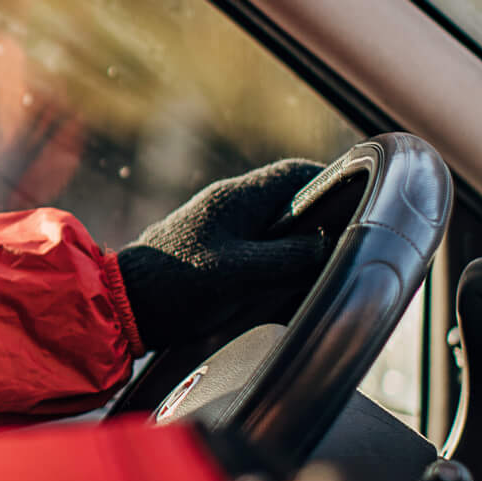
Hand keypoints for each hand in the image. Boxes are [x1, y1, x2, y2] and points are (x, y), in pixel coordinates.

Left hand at [114, 159, 330, 350]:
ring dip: (297, 236)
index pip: (295, 173)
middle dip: (319, 213)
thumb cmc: (174, 286)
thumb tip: (325, 244)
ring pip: (272, 222)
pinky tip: (286, 277)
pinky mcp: (209, 250)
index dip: (332, 181)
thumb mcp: (237, 273)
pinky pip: (255, 242)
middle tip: (347, 237)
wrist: (120, 306)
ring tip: (323, 259)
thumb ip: (285, 257)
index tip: (361, 197)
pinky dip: (276, 253)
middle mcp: (227, 206)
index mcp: (235, 199)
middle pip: (287, 198)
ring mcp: (217, 227)